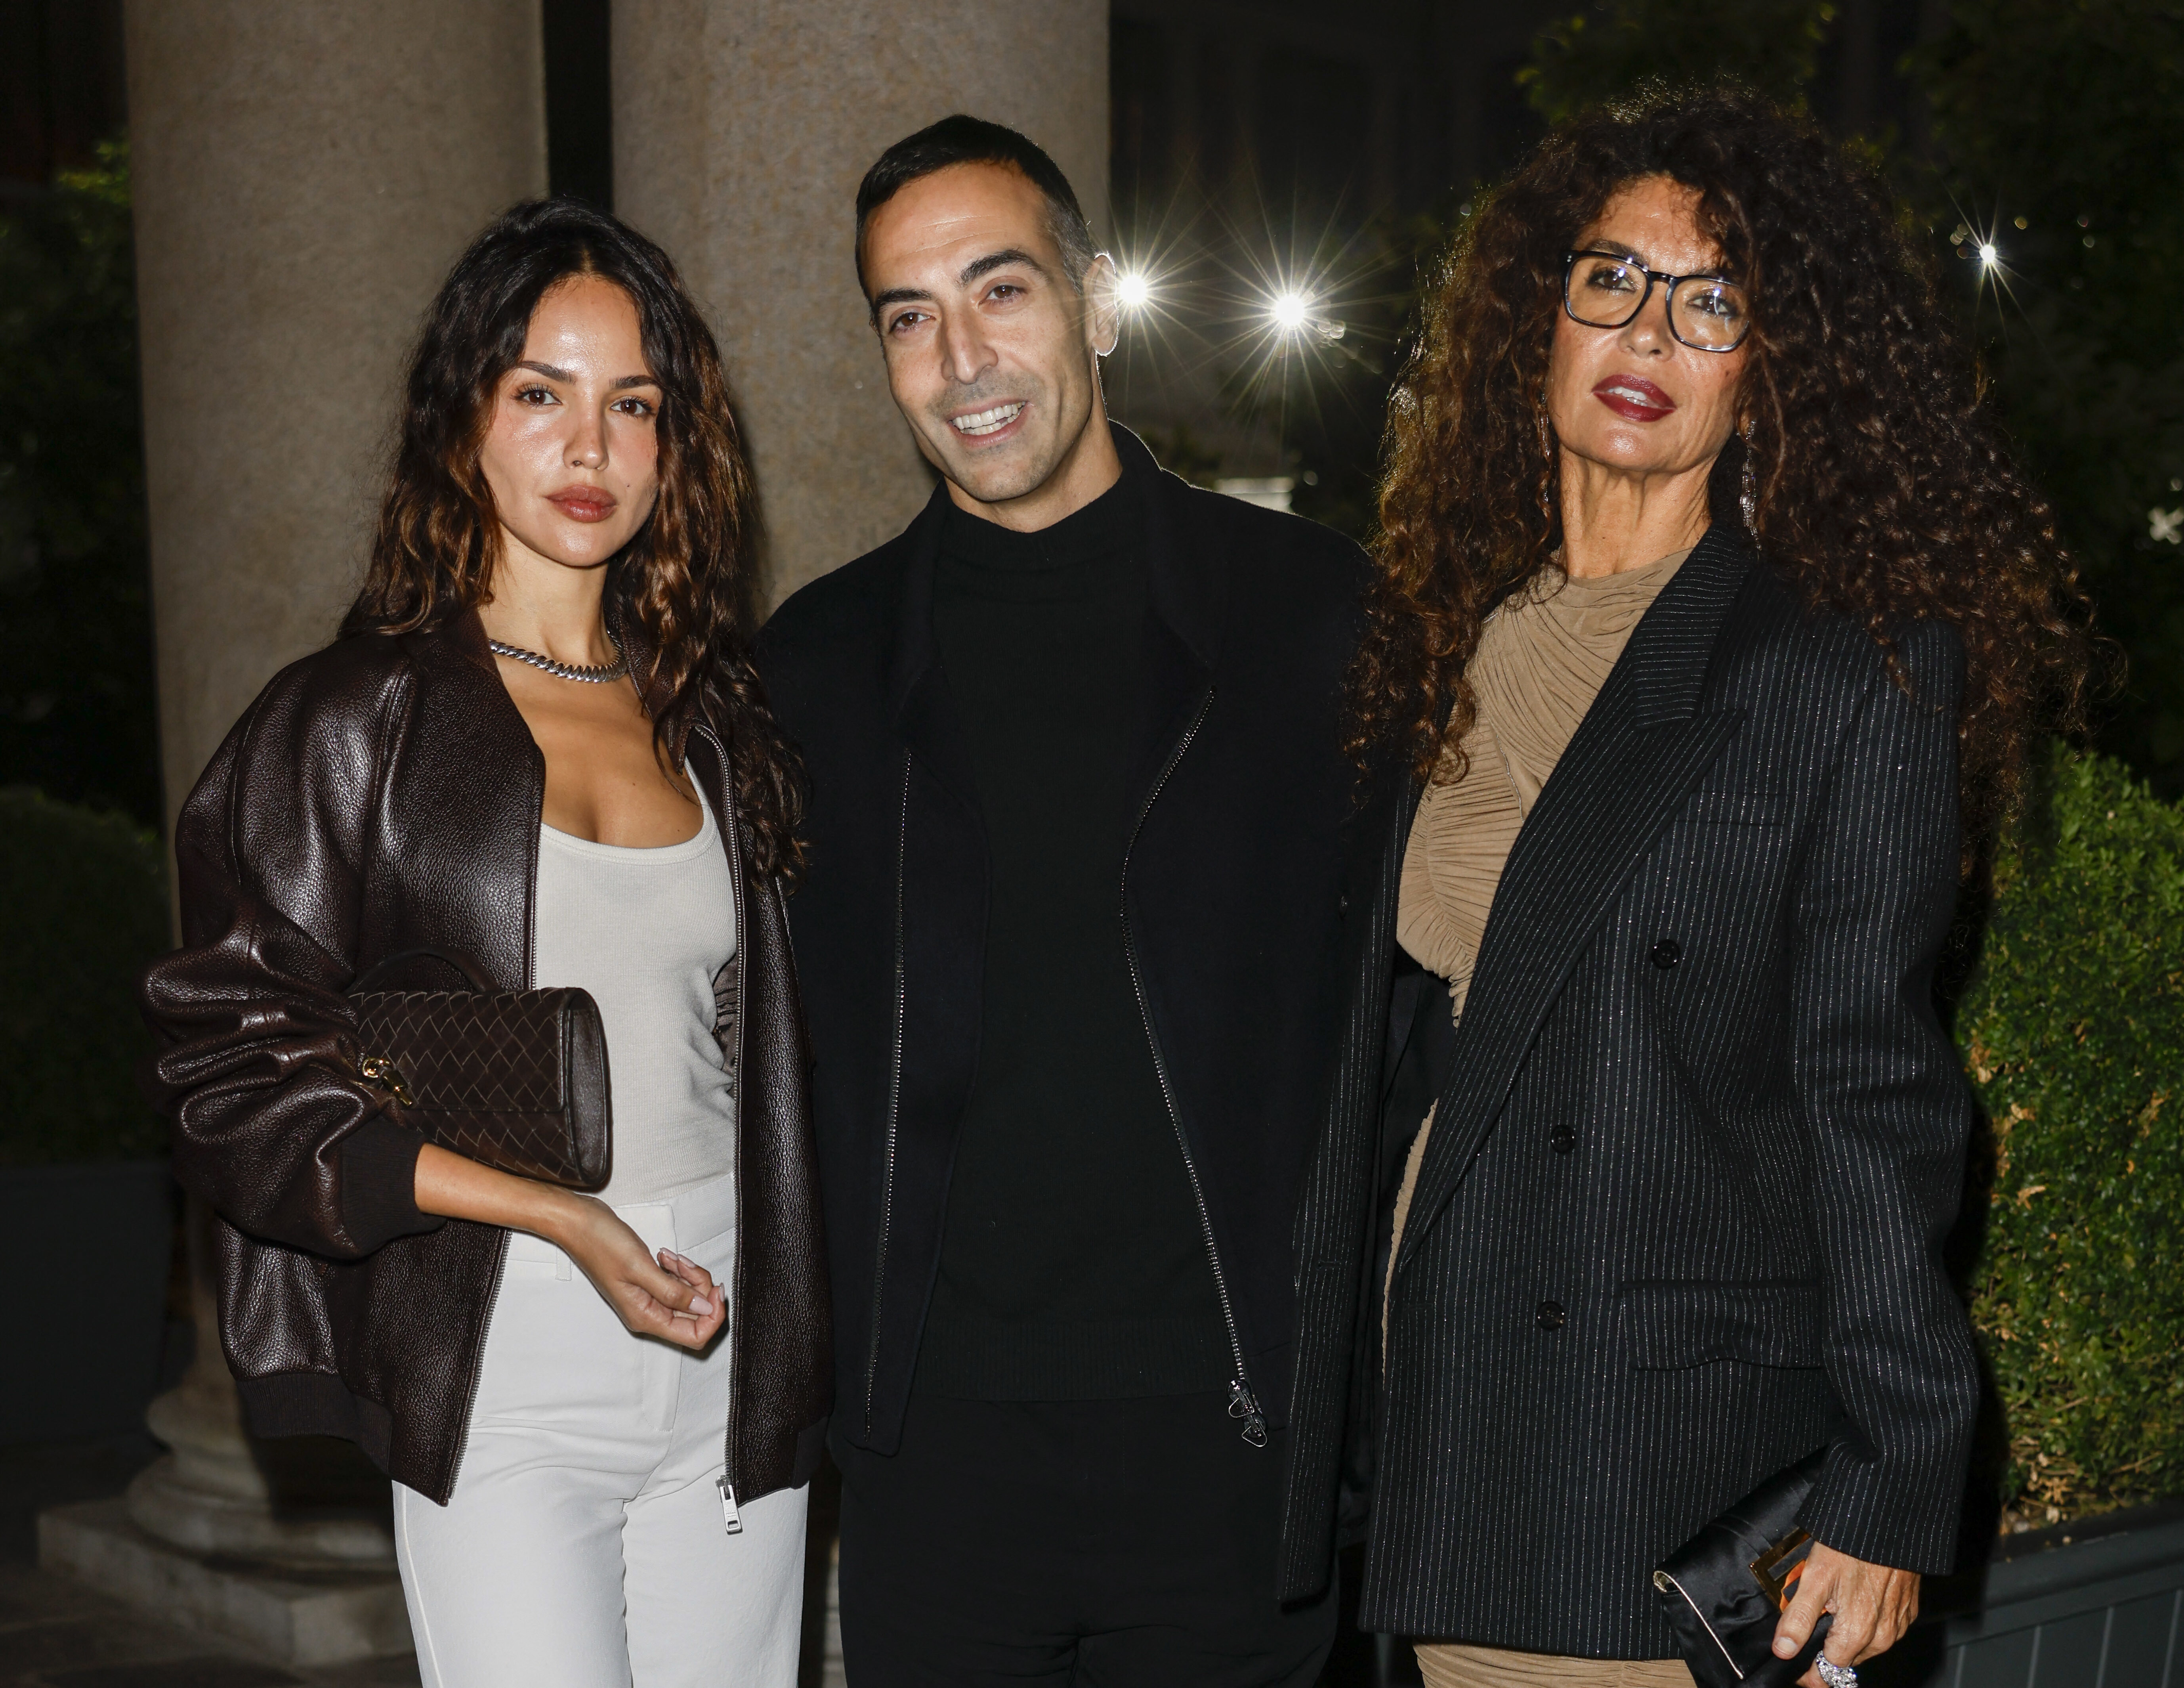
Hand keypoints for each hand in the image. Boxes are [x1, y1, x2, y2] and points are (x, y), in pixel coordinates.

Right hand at [412, 1146, 723, 1349]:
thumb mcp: (641, 1267)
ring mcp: (647, 1298)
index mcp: (645, 1318)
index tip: (716, 1289)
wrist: (577, 1223)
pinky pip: (675, 1283)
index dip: (712, 1316)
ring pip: (687, 1297)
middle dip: (701, 1289)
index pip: (694, 1336)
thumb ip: (674, 1292)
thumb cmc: (601, 1243)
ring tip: (671, 1257)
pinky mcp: (647, 1282)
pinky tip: (665, 1256)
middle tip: (687, 1264)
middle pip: (694, 1315)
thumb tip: (705, 1308)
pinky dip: (679, 1269)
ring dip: (689, 1275)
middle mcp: (648, 1313)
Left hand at [1774, 1541, 1919, 1683]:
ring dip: (1848, 1635)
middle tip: (1809, 1625)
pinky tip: (1855, 1599)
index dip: (1810, 1675)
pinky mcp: (1908, 1609)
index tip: (1796, 1671)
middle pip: (1847, 1658)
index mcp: (1857, 1634)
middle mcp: (1882, 1637)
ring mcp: (1898, 1623)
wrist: (1889, 1521)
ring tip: (1831, 1608)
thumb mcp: (1814, 1579)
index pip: (1829, 1671)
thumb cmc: (1851, 1545)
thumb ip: (1798, 1619)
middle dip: (1827, 1650)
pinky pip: (1884, 1628)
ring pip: (1866, 1645)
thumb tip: (1783, 1650)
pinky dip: (1868, 1621)